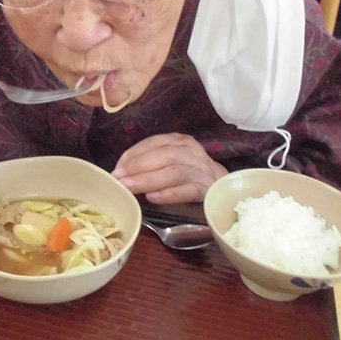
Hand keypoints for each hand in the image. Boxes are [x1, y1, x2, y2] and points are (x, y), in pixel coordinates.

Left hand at [111, 133, 226, 203]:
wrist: (224, 190)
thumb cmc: (189, 177)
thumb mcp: (170, 164)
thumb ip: (149, 165)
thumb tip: (119, 172)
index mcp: (180, 142)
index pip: (154, 142)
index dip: (133, 154)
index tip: (117, 169)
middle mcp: (192, 152)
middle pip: (165, 155)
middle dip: (138, 166)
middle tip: (119, 180)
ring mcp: (203, 171)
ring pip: (175, 172)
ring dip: (149, 179)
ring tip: (129, 188)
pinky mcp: (209, 191)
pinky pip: (188, 190)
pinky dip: (168, 194)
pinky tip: (152, 197)